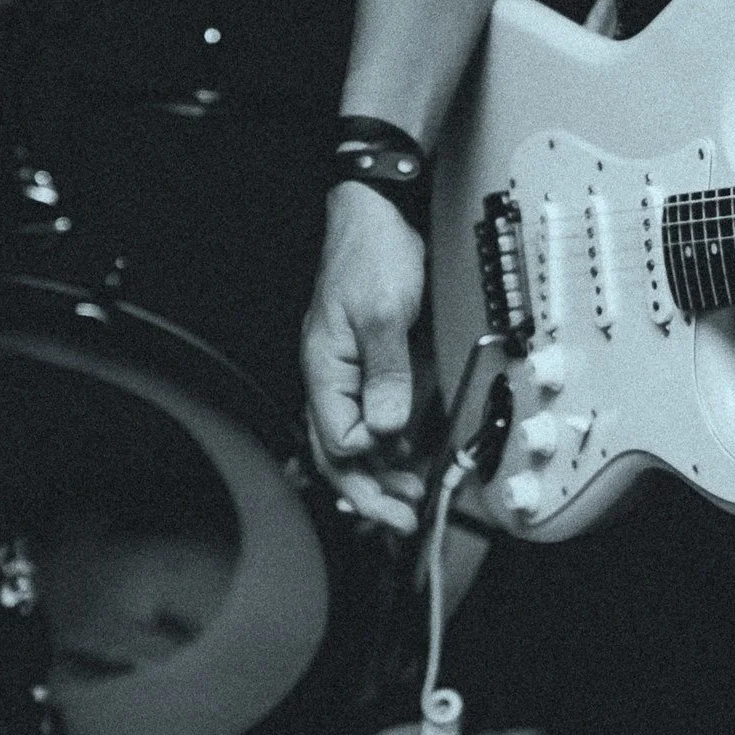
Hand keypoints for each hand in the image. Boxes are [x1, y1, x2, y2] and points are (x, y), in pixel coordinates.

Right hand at [302, 182, 428, 532]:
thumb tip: (388, 428)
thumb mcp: (383, 313)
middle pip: (340, 454)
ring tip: (410, 499)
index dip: (369, 466)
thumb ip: (386, 373)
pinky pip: (372, 418)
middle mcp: (332, 378)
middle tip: (402, 521)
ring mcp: (350, 374)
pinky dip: (388, 446)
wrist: (378, 213)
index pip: (338, 441)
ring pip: (355, 442)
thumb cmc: (370, 253)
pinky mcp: (372, 365)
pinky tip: (408, 457)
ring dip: (380, 474)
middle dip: (369, 492)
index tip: (401, 481)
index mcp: (325, 370)